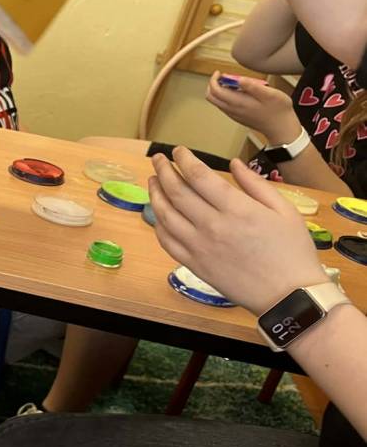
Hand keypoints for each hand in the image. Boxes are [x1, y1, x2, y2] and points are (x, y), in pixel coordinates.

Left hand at [148, 147, 328, 315]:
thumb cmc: (293, 251)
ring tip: (153, 181)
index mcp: (237, 209)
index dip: (184, 160)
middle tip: (157, 159)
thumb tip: (234, 163)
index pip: (198, 176)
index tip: (178, 151)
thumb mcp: (285, 210)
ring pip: (165, 216)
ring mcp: (199, 247)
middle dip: (163, 171)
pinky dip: (158, 224)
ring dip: (155, 194)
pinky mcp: (193, 265)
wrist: (288, 295)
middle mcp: (212, 226)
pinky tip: (158, 214)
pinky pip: (166, 242)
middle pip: (176, 192)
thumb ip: (256, 184)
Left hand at [205, 72, 301, 144]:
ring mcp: (234, 114)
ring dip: (220, 90)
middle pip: (211, 97)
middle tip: (223, 76)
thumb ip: (253, 86)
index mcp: (237, 103)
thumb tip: (239, 79)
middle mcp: (232, 110)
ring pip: (217, 102)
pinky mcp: (238, 117)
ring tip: (233, 82)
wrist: (281, 128)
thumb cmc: (278, 110)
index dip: (214, 80)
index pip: (215, 91)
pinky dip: (225, 97)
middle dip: (213, 85)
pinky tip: (238, 92)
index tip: (220, 72)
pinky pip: (225, 106)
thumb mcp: (270, 94)